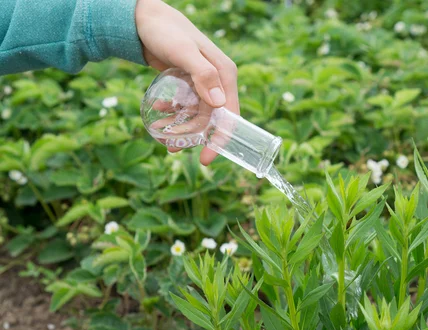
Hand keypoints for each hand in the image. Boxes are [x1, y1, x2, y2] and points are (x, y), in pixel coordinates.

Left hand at [135, 0, 238, 164]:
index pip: (230, 115)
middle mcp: (217, 81)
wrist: (144, 19)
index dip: (220, 140)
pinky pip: (185, 106)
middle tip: (172, 149)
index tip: (206, 159)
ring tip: (159, 134)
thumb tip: (220, 104)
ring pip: (196, 115)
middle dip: (194, 137)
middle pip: (211, 119)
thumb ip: (203, 75)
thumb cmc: (165, 31)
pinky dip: (172, 114)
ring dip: (180, 127)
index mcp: (224, 74)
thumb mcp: (183, 51)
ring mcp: (203, 83)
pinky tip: (158, 114)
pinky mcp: (188, 84)